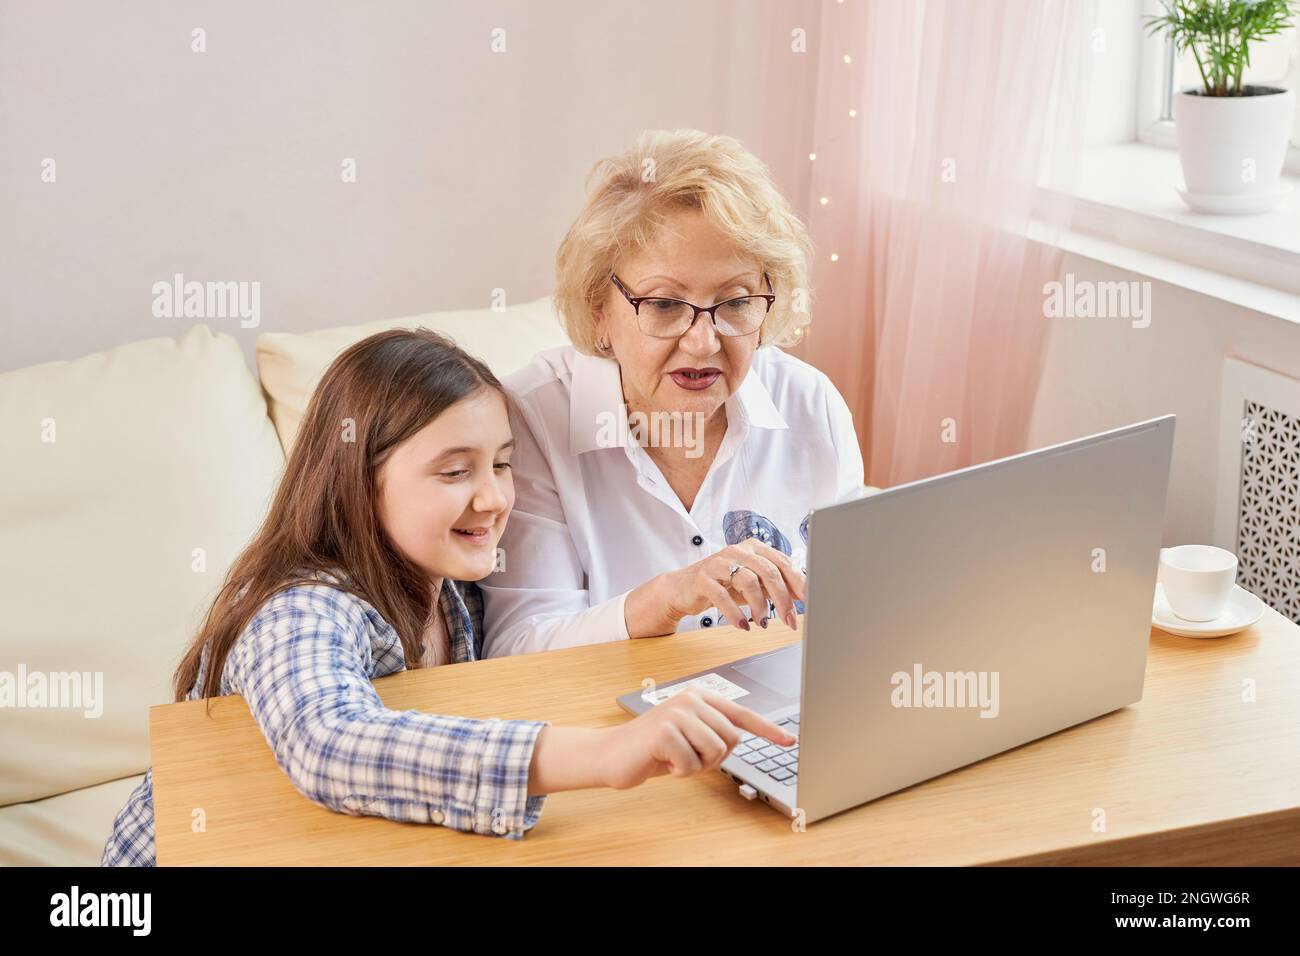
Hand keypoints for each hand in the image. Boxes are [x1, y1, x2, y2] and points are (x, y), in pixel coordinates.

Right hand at [596, 688, 796, 789]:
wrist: (612, 754)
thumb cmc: (653, 749)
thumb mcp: (688, 738)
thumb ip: (713, 734)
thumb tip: (738, 741)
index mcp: (700, 698)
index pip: (742, 715)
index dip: (768, 730)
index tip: (789, 740)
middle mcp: (691, 700)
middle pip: (731, 739)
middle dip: (713, 758)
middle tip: (687, 757)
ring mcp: (677, 712)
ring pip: (716, 751)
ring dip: (697, 765)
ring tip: (676, 758)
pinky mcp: (665, 730)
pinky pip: (692, 763)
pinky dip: (680, 771)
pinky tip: (664, 762)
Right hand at [651, 539, 805, 633]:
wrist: (683, 588)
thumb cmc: (723, 585)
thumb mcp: (753, 584)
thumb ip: (774, 586)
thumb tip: (802, 595)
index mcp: (753, 548)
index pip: (781, 561)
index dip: (797, 581)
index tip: (808, 600)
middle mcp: (737, 551)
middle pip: (767, 571)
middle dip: (782, 598)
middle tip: (789, 620)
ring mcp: (718, 563)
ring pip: (747, 581)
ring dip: (759, 606)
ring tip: (762, 622)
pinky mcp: (702, 578)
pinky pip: (722, 596)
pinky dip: (735, 614)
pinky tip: (743, 626)